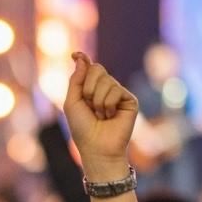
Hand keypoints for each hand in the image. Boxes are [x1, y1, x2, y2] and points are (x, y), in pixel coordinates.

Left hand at [62, 52, 138, 182]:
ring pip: (106, 80)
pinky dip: (109, 104)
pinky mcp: (130, 100)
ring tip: (101, 115)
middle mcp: (105, 89)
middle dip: (88, 87)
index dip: (83, 59)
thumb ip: (75, 80)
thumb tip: (81, 58)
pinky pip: (116, 90)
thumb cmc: (82, 129)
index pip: (88, 68)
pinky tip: (111, 116)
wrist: (97, 147)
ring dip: (98, 100)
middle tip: (89, 105)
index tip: (75, 54)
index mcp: (90, 89)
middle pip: (97, 69)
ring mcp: (118, 94)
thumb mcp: (72, 103)